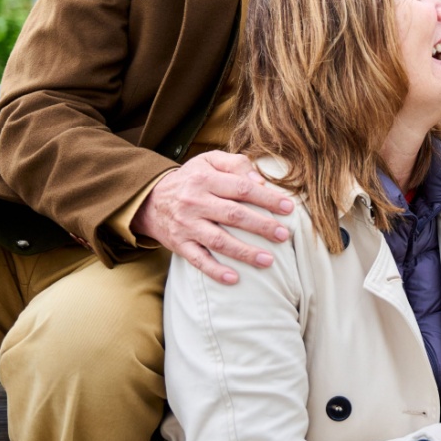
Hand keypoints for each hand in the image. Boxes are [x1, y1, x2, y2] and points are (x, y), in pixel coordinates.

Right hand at [130, 151, 294, 283]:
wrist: (150, 200)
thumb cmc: (191, 179)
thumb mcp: (209, 161)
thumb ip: (236, 164)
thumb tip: (260, 180)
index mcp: (205, 179)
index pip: (242, 188)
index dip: (267, 198)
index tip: (289, 208)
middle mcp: (195, 202)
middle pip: (233, 215)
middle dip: (262, 226)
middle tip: (284, 235)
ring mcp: (187, 225)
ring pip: (219, 241)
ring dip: (245, 252)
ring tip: (269, 261)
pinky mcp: (179, 245)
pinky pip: (198, 260)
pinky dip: (215, 271)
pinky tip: (234, 279)